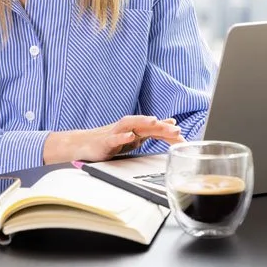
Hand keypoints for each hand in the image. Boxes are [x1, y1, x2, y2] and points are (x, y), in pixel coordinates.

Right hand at [43, 115, 182, 164]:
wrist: (83, 145)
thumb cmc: (109, 141)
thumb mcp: (134, 138)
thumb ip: (150, 133)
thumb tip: (169, 126)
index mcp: (135, 129)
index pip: (155, 129)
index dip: (168, 132)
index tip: (182, 136)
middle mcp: (127, 128)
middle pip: (146, 124)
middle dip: (161, 126)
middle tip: (177, 130)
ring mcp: (115, 133)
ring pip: (131, 124)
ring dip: (143, 121)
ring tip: (155, 121)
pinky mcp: (104, 141)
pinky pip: (114, 138)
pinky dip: (122, 136)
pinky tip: (131, 136)